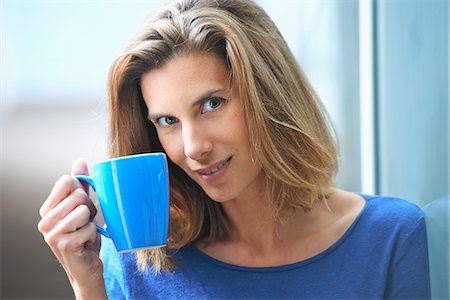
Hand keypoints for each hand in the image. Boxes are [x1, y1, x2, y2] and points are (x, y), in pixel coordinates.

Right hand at [38, 158, 106, 298]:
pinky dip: (94, 235)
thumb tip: (80, 161)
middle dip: (90, 208)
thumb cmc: (84, 235)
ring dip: (92, 222)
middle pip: (78, 195)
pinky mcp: (65, 244)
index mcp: (47, 209)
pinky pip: (91, 228)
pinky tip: (86, 243)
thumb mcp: (82, 207)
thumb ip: (80, 185)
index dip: (81, 191)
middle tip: (86, 223)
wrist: (87, 266)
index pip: (67, 181)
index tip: (81, 206)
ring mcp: (52, 233)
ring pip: (85, 210)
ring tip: (86, 232)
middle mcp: (45, 220)